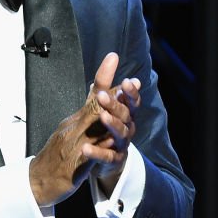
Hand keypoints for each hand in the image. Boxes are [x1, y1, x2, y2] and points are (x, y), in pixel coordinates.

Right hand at [29, 52, 140, 206]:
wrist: (37, 181)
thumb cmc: (56, 157)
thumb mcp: (69, 131)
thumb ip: (85, 114)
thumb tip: (97, 93)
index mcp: (74, 122)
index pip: (92, 97)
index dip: (104, 78)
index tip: (114, 58)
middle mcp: (72, 129)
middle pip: (94, 107)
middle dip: (112, 93)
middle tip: (129, 81)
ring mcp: (72, 146)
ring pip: (91, 128)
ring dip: (107, 117)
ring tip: (122, 108)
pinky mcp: (72, 166)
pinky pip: (87, 155)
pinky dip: (97, 148)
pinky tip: (108, 144)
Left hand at [88, 54, 141, 194]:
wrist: (102, 160)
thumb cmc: (104, 129)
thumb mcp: (101, 105)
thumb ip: (105, 84)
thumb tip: (112, 56)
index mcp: (125, 114)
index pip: (131, 101)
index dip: (131, 92)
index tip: (127, 81)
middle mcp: (127, 128)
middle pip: (125, 115)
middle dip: (115, 104)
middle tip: (102, 96)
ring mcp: (121, 145)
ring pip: (120, 134)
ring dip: (111, 124)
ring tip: (101, 116)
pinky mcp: (113, 161)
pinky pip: (107, 157)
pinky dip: (97, 153)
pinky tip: (85, 149)